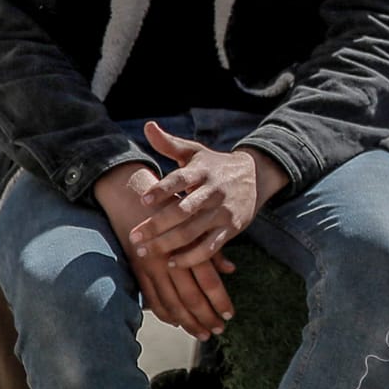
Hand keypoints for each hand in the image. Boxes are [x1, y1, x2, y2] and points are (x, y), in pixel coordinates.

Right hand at [93, 162, 236, 341]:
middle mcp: (169, 257)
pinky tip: (176, 322)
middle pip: (191, 297)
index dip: (220, 301)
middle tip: (217, 331)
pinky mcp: (137, 269)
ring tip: (201, 333)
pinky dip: (164, 313)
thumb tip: (231, 270)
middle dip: (205, 317)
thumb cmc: (171, 206)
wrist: (132, 194)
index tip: (230, 316)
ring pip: (171, 302)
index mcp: (188, 244)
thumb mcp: (196, 223)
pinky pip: (151, 297)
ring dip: (187, 321)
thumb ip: (213, 248)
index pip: (209, 281)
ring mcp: (150, 266)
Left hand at [128, 122, 284, 271]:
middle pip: (183, 211)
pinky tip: (172, 262)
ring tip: (145, 252)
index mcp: (202, 171)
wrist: (254, 176)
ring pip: (193, 232)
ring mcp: (223, 212)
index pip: (180, 179)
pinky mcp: (231, 229)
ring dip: (167, 244)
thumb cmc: (214, 165)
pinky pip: (210, 247)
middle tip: (134, 237)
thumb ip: (169, 144)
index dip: (162, 189)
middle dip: (156, 225)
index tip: (143, 200)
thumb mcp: (195, 152)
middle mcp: (213, 192)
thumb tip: (148, 126)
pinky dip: (191, 257)